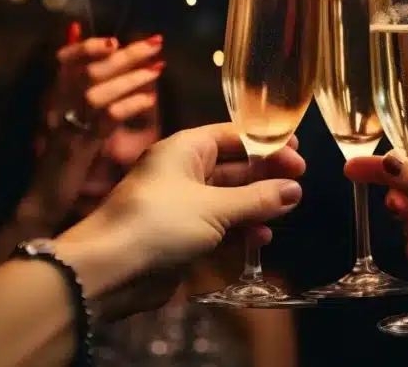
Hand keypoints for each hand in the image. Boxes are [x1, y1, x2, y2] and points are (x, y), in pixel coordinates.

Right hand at [17, 25, 163, 231]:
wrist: (44, 201)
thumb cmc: (65, 158)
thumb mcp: (75, 118)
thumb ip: (86, 87)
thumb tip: (94, 50)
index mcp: (54, 97)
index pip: (65, 60)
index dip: (88, 46)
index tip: (116, 39)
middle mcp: (56, 107)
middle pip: (89, 71)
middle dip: (125, 55)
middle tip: (156, 43)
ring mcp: (65, 127)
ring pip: (95, 93)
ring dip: (129, 78)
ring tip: (158, 69)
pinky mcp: (76, 149)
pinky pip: (104, 121)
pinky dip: (127, 106)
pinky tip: (148, 101)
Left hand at [59, 123, 304, 319]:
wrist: (109, 270)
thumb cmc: (159, 223)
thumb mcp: (214, 208)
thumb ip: (257, 198)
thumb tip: (295, 189)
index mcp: (185, 149)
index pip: (234, 136)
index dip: (266, 143)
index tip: (297, 154)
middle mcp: (184, 171)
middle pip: (234, 166)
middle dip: (265, 175)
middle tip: (299, 184)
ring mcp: (183, 203)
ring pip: (229, 197)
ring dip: (257, 204)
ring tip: (285, 211)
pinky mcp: (182, 234)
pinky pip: (219, 224)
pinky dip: (241, 228)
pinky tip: (262, 238)